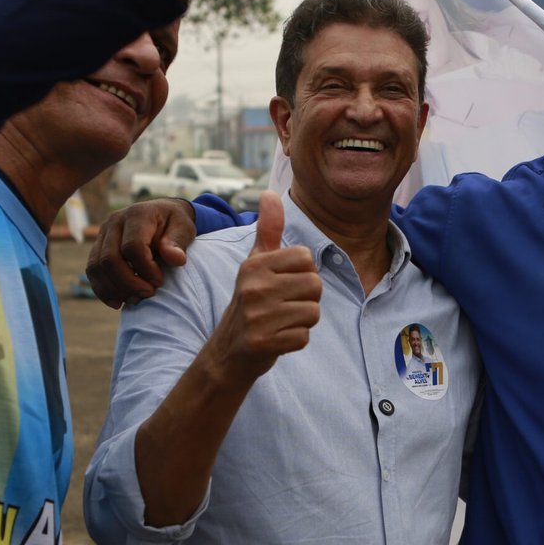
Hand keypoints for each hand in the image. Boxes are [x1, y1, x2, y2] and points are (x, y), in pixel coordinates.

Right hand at [85, 198, 197, 307]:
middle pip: (110, 259)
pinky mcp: (98, 246)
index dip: (145, 269)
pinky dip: (103, 290)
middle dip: (128, 283)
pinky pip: (92, 271)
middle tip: (148, 294)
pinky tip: (118, 302)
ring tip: (136, 299)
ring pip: (96, 267)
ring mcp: (103, 234)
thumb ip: (179, 242)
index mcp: (138, 215)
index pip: (132, 247)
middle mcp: (115, 222)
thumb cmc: (174, 223)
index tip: (159, 281)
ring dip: (115, 289)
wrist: (162, 215)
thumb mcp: (184, 228)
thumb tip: (176, 259)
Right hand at [205, 191, 319, 380]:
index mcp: (254, 264)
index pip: (307, 258)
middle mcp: (254, 287)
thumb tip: (270, 193)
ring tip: (280, 322)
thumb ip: (268, 230)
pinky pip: (304, 337)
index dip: (302, 273)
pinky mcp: (262, 342)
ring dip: (302, 321)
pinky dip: (295, 341)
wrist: (228, 352)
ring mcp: (257, 316)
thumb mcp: (255, 264)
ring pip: (313, 312)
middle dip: (306, 299)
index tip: (283, 284)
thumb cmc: (250, 302)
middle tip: (283, 306)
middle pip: (315, 285)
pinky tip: (277, 338)